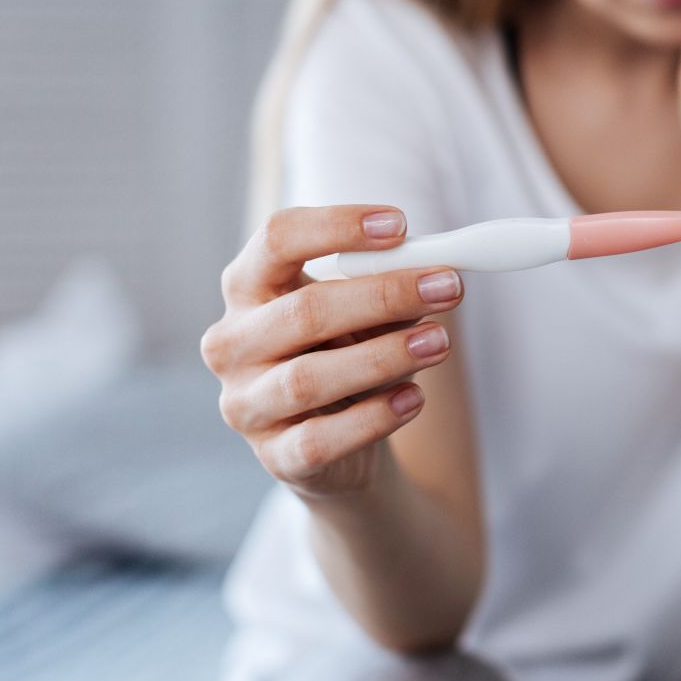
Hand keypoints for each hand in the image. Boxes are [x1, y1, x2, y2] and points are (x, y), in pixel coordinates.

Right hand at [200, 205, 464, 500]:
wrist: (339, 438)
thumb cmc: (349, 351)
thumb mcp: (368, 312)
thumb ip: (393, 285)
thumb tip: (441, 271)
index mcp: (249, 287)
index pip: (276, 239)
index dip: (336, 226)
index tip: (400, 224)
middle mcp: (233, 343)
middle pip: (303, 310)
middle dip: (383, 296)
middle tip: (448, 286)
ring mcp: (246, 404)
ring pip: (309, 378)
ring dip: (384, 357)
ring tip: (438, 342)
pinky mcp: (274, 456)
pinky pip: (320, 440)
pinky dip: (373, 418)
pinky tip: (413, 399)